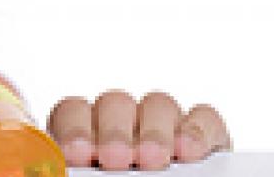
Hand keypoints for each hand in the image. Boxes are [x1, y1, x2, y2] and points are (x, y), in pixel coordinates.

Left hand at [47, 90, 229, 170]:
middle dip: (114, 132)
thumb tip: (70, 172)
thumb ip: (82, 172)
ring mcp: (163, 120)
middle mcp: (122, 117)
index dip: (74, 128)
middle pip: (115, 104)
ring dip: (153, 132)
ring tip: (151, 160)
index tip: (77, 155)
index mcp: (86, 128)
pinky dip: (196, 131)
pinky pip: (203, 116)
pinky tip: (188, 151)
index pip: (73, 110)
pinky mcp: (203, 130)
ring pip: (158, 104)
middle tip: (115, 159)